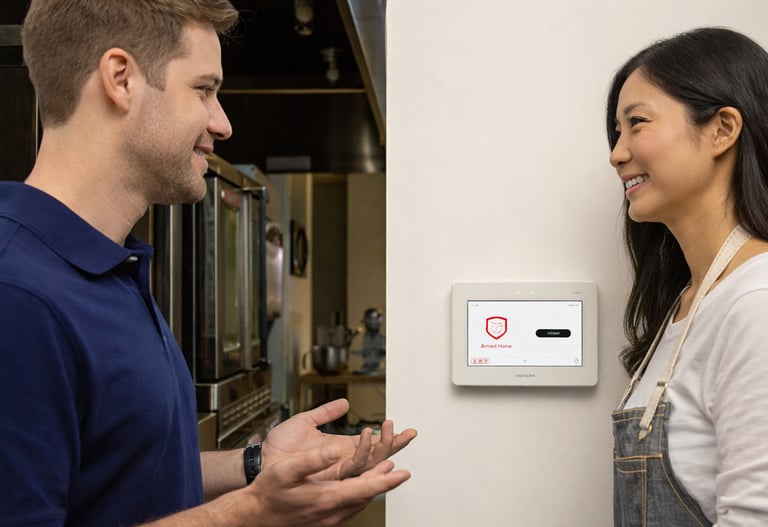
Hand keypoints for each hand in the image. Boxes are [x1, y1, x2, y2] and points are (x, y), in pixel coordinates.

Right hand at [245, 441, 409, 526]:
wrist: (255, 514)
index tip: (403, 473)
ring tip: (384, 473)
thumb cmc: (268, 492)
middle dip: (384, 481)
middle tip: (398, 469)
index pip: (366, 488)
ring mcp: (329, 518)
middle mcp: (332, 511)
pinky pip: (350, 507)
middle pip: (367, 495)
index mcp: (327, 497)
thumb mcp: (287, 470)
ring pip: (360, 503)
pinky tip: (360, 487)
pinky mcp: (325, 520)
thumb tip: (332, 449)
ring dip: (373, 487)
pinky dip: (360, 494)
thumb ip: (312, 459)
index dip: (387, 480)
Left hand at [262, 399, 416, 480]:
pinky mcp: (327, 474)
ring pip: (368, 462)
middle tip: (406, 433)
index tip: (407, 431)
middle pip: (377, 455)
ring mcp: (336, 468)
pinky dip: (363, 455)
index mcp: (340, 447)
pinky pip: (351, 468)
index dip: (390, 438)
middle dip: (393, 444)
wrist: (262, 461)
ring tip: (388, 432)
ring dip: (381, 447)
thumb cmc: (279, 446)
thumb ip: (326, 411)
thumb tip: (344, 402)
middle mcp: (342, 460)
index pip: (372, 444)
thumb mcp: (305, 420)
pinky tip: (369, 442)